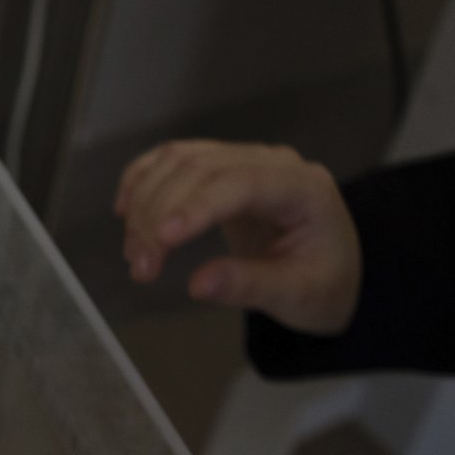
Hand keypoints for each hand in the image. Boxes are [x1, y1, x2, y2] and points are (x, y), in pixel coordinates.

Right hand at [116, 140, 362, 335]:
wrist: (330, 270)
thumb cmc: (321, 283)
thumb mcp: (297, 295)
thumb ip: (250, 286)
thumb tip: (197, 285)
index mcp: (303, 188)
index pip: (242, 183)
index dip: (196, 206)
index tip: (161, 240)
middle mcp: (272, 163)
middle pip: (201, 168)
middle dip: (159, 215)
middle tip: (141, 268)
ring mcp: (244, 159)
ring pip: (179, 160)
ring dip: (145, 204)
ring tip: (135, 256)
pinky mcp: (220, 168)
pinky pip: (173, 159)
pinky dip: (142, 180)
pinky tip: (124, 210)